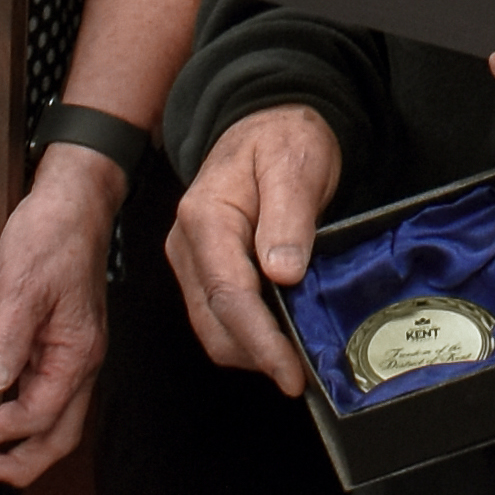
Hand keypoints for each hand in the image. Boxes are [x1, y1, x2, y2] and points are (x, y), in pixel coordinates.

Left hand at [0, 144, 119, 485]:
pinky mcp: (60, 336)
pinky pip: (46, 388)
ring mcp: (71, 349)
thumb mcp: (24, 284)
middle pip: (60, 433)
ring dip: (24, 439)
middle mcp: (80, 359)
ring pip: (56, 415)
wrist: (73, 197)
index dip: (3, 430)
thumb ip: (7, 337)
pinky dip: (24, 409)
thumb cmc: (52, 235)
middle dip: (24, 461)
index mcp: (77, 353)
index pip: (41, 416)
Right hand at [167, 105, 342, 395]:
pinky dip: (251, 336)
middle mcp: (189, 245)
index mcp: (205, 217)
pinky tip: (283, 337)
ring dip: (254, 350)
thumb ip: (289, 217)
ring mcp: (193, 262)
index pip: (228, 295)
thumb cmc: (282, 137)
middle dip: (258, 355)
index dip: (261, 341)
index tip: (291, 372)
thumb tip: (283, 275)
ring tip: (299, 358)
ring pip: (215, 329)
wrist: (268, 121)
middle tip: (306, 373)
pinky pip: (222, 317)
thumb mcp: (295, 164)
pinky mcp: (206, 272)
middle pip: (216, 323)